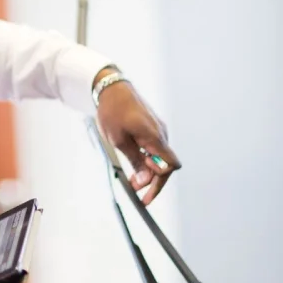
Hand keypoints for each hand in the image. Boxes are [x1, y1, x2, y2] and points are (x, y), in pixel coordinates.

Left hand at [95, 68, 180, 204]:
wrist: (112, 88)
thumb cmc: (113, 112)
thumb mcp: (119, 141)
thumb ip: (135, 161)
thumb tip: (145, 181)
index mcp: (154, 138)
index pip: (170, 166)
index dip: (159, 183)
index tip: (145, 194)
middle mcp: (161, 134)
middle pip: (166, 165)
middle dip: (153, 182)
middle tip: (138, 194)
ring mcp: (158, 130)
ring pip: (160, 157)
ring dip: (149, 171)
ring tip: (133, 181)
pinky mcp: (153, 128)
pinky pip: (155, 149)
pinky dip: (147, 160)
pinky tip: (136, 165)